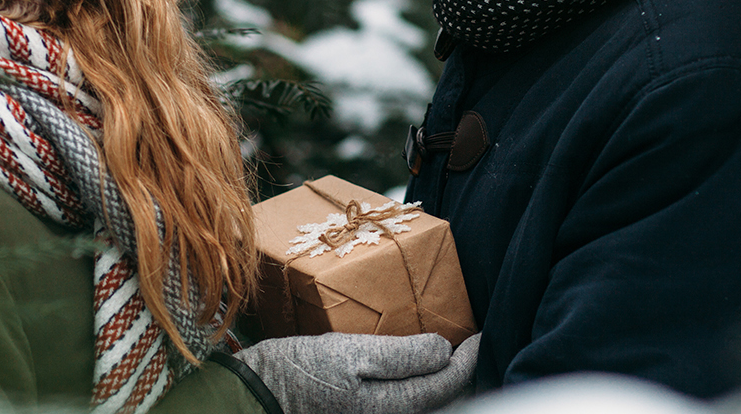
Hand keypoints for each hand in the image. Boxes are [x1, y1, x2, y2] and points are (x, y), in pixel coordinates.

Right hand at [235, 332, 479, 413]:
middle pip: (442, 399)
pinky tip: (415, 370)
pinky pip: (403, 403)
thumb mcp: (353, 353)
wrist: (258, 396)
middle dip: (460, 373)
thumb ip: (404, 355)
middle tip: (469, 345)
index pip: (449, 383)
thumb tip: (444, 351)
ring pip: (424, 403)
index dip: (469, 358)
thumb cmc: (301, 372)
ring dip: (440, 381)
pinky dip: (417, 387)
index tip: (481, 335)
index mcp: (394, 407)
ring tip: (447, 355)